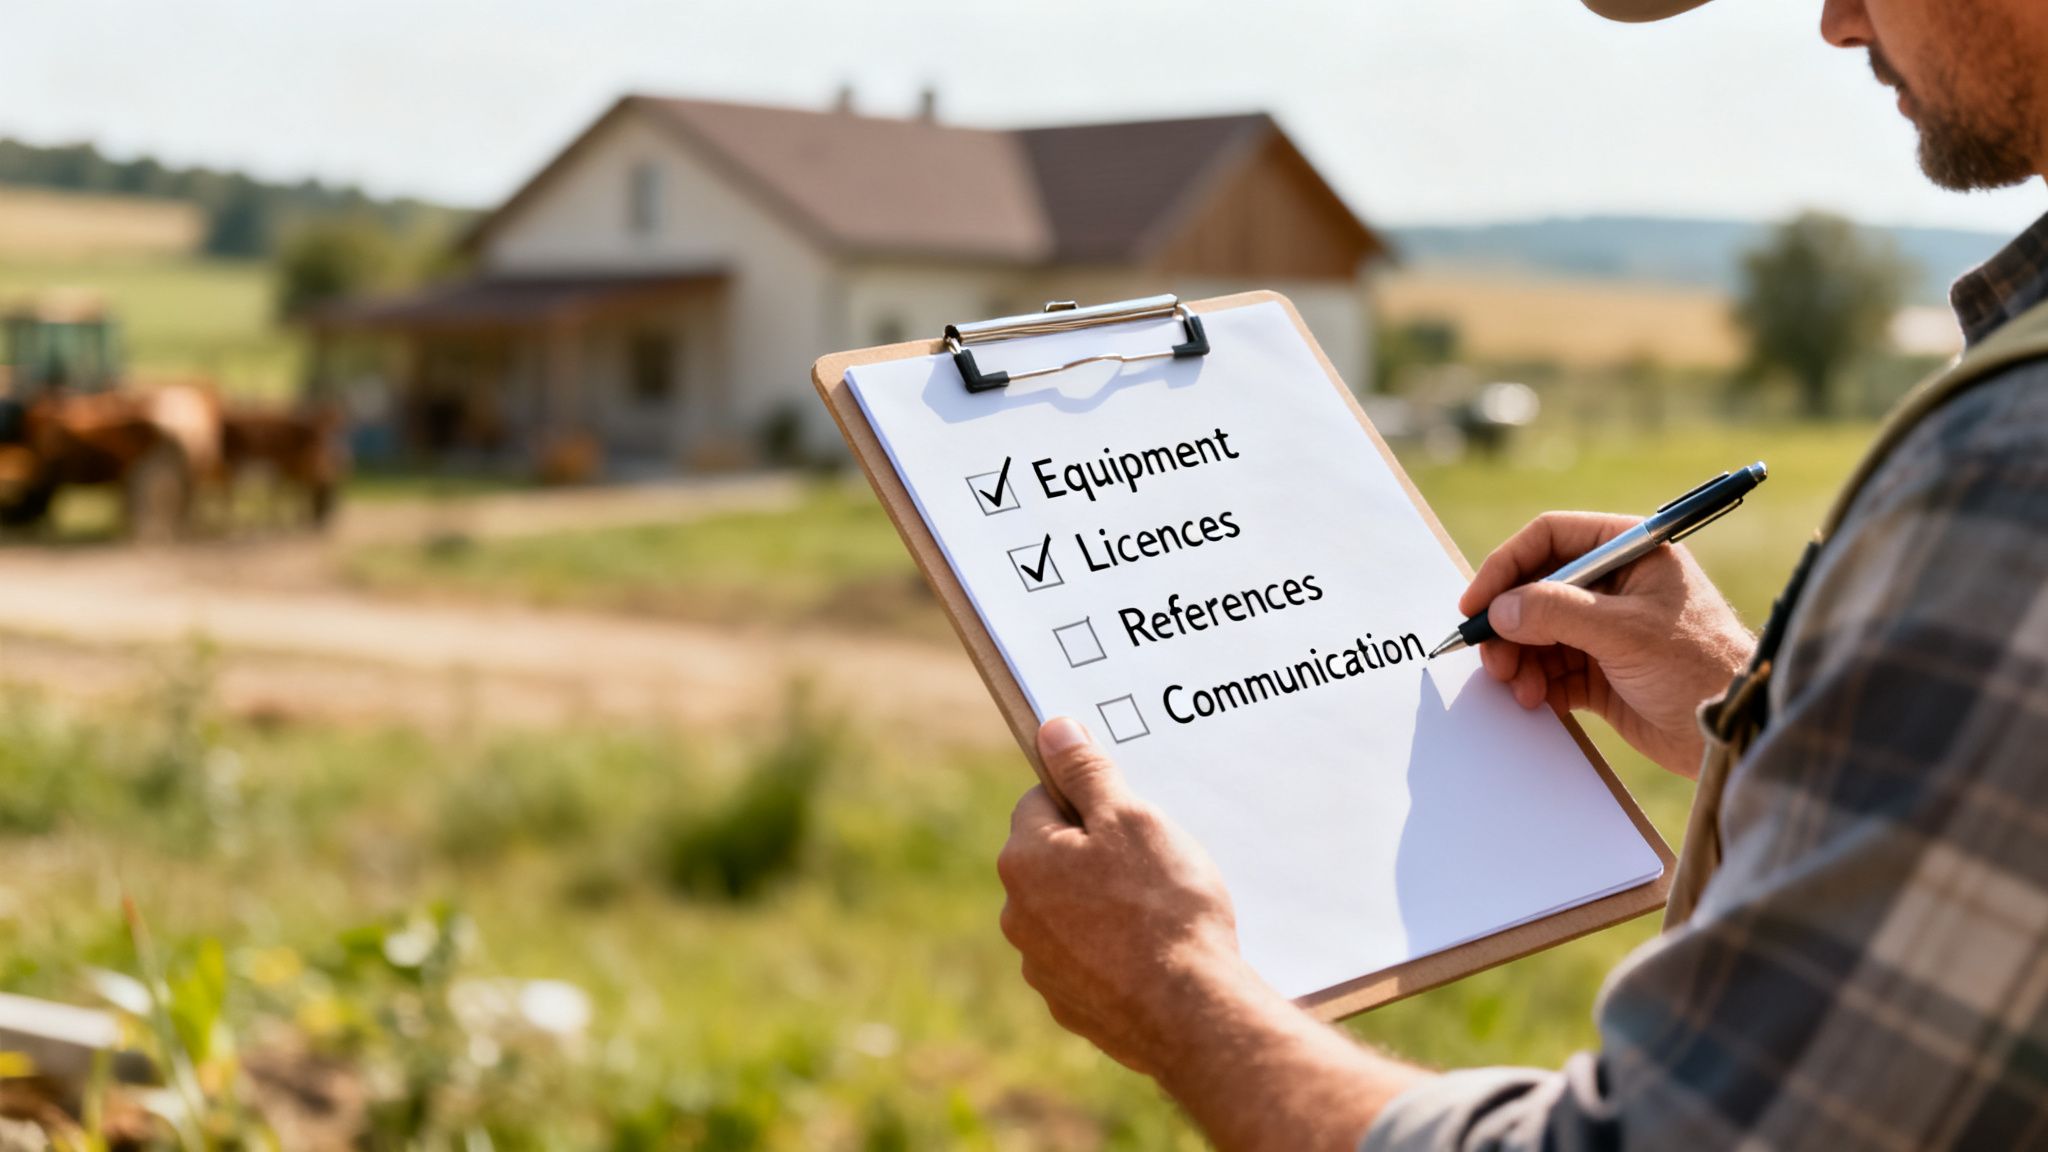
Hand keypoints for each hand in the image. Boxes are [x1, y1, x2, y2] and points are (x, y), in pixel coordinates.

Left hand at [997, 717, 1257, 1077]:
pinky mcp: (1069, 1003)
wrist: (1189, 1011)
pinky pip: (1087, 959)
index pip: (1042, 801)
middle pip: (1053, 859)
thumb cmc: (1163, 906)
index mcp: (1025, 858)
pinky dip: (1113, 951)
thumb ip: (1087, 772)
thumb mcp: (1132, 818)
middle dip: (1094, 854)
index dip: (1087, 800)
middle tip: (1151, 863)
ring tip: (1157, 912)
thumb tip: (1053, 731)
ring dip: (1102, 904)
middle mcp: (1018, 912)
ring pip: (1069, 911)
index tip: (1127, 815)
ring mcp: (1041, 964)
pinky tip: (1153, 953)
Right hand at [1463, 511, 1755, 776]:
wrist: (1733, 733)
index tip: (1477, 602)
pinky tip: (1536, 699)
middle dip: (1509, 624)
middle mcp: (1615, 585)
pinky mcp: (1603, 671)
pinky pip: (1551, 669)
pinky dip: (1535, 683)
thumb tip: (1500, 609)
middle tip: (1492, 655)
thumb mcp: (1625, 631)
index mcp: (1631, 552)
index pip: (1551, 538)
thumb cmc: (1701, 668)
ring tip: (1518, 686)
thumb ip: (1557, 612)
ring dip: (1519, 659)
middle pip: (1536, 589)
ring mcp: (1607, 629)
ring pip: (1538, 633)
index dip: (1507, 565)